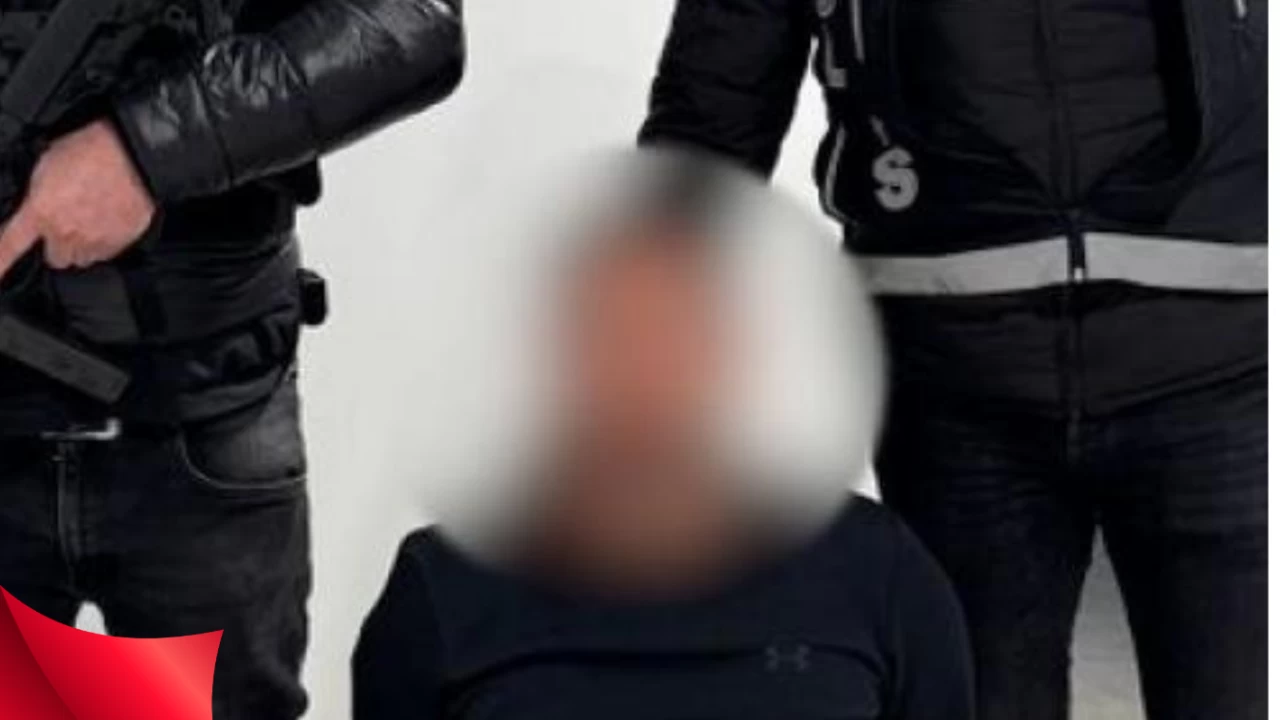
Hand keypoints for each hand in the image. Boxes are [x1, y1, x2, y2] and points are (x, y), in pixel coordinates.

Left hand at [0, 119, 155, 280]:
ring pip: (81, 258)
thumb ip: (38, 194)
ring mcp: (94, 240)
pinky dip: (105, 243)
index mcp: (40, 210)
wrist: (132, 153)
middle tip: (68, 224)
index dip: (0, 263)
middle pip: (54, 258)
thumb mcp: (47, 163)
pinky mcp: (119, 243)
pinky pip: (106, 254)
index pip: (10, 245)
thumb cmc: (90, 150)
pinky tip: (109, 221)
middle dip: (58, 244)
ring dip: (82, 246)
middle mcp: (65, 232)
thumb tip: (36, 204)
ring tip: (92, 221)